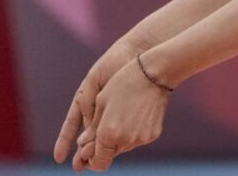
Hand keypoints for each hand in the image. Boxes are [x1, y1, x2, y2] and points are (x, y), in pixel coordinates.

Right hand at [53, 41, 140, 169]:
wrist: (139, 54)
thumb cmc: (115, 63)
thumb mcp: (96, 81)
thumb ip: (89, 102)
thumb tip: (86, 126)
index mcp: (85, 100)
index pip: (71, 125)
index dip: (64, 141)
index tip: (58, 158)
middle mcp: (97, 108)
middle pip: (87, 134)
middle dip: (82, 152)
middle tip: (78, 168)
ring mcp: (112, 110)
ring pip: (102, 133)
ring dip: (97, 148)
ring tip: (91, 162)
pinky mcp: (128, 111)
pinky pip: (119, 127)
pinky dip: (116, 137)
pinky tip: (114, 148)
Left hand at [73, 55, 171, 171]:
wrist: (154, 74)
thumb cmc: (123, 83)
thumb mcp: (101, 103)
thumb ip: (91, 128)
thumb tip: (83, 145)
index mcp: (108, 133)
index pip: (97, 162)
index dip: (90, 159)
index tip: (88, 150)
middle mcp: (125, 140)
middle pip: (109, 155)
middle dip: (103, 147)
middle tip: (102, 130)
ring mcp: (141, 138)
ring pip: (122, 148)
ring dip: (116, 139)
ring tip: (119, 117)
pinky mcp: (153, 134)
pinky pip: (136, 140)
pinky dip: (131, 133)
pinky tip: (132, 115)